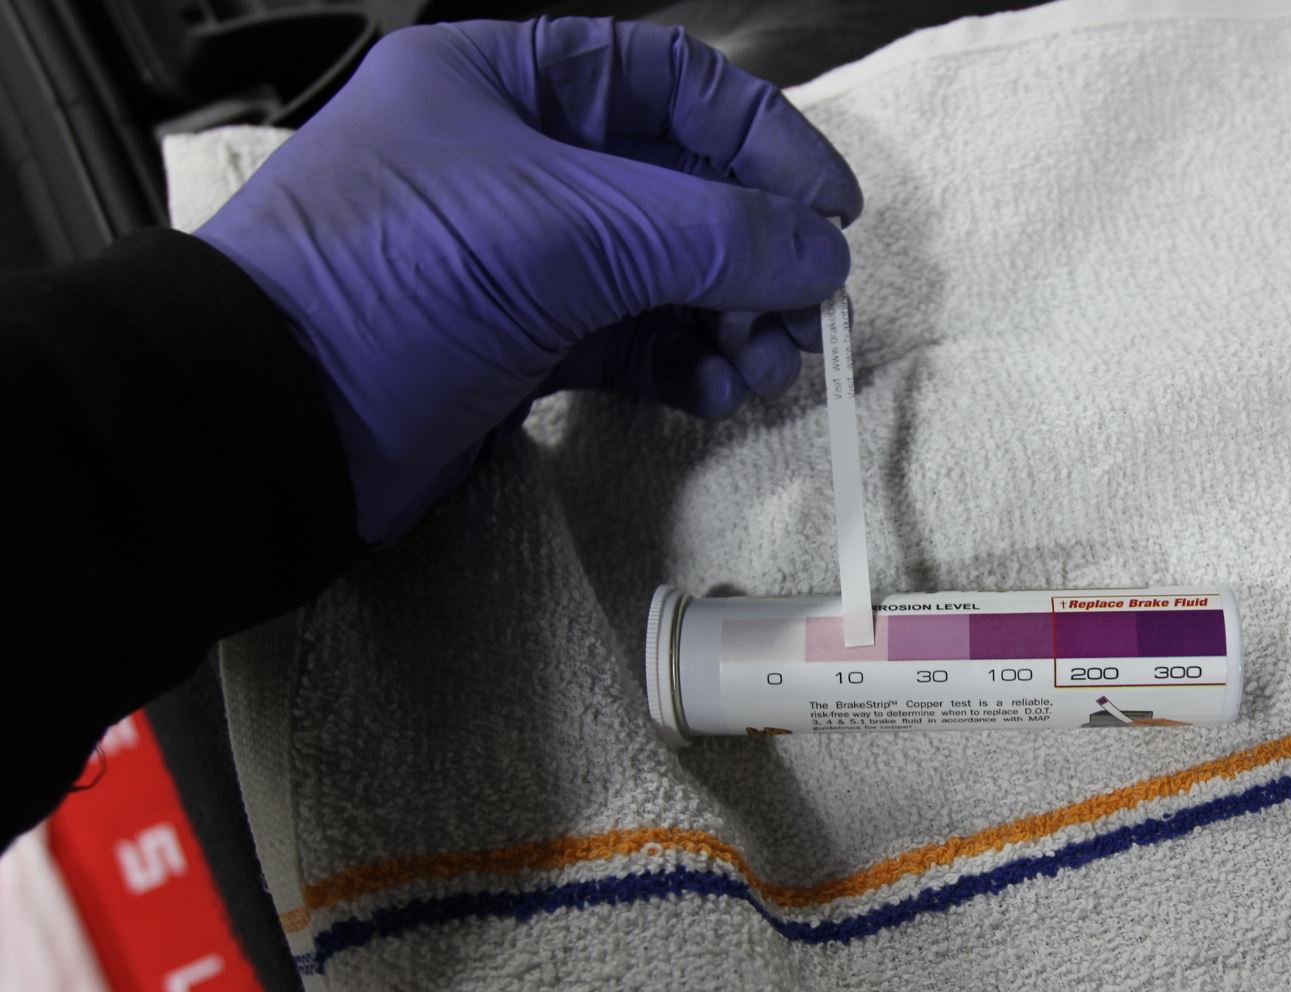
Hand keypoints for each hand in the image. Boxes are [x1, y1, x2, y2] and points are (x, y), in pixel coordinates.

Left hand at [196, 18, 861, 542]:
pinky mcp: (522, 343)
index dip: (761, 137)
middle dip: (753, 250)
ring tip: (764, 366)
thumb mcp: (564, 230)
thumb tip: (823, 251)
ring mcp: (521, 257)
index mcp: (505, 81)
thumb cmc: (393, 280)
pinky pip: (633, 340)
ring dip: (729, 318)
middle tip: (806, 312)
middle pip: (677, 185)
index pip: (668, 82)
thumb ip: (710, 233)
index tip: (831, 207)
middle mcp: (516, 158)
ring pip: (663, 273)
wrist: (271, 422)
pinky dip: (684, 365)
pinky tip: (716, 393)